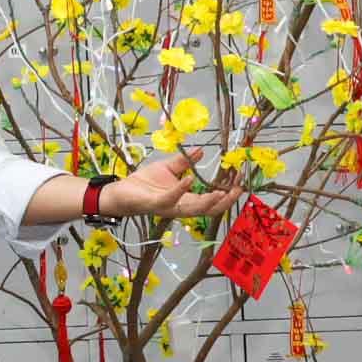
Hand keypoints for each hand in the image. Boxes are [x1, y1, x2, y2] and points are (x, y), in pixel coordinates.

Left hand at [100, 148, 243, 218]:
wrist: (121, 190)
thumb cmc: (144, 183)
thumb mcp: (169, 168)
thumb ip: (185, 162)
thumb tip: (202, 151)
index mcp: (186, 199)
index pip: (213, 200)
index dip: (228, 193)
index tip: (241, 180)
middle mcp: (181, 207)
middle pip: (210, 210)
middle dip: (226, 200)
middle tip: (238, 187)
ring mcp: (169, 207)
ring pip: (194, 210)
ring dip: (209, 201)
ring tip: (222, 191)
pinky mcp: (155, 204)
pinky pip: (170, 199)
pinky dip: (180, 189)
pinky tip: (189, 179)